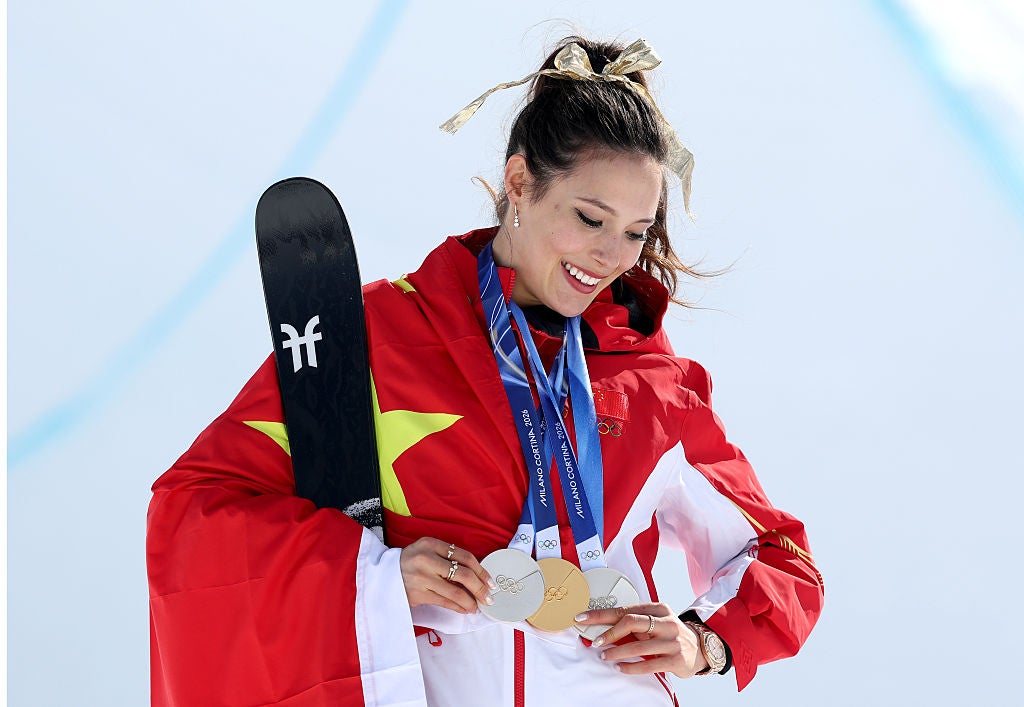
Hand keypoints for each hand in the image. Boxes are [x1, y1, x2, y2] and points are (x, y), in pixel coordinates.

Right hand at [400, 538, 496, 613]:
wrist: (382, 574)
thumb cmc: (411, 562)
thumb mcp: (426, 550)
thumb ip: (447, 557)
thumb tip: (476, 574)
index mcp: (431, 544)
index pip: (464, 556)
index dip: (481, 570)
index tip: (490, 580)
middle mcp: (427, 559)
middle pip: (463, 574)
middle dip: (480, 587)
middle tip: (488, 596)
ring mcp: (421, 578)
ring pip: (455, 591)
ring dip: (470, 601)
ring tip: (477, 606)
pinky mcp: (417, 594)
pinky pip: (444, 602)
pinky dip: (458, 607)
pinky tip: (465, 609)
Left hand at [575, 602, 708, 678]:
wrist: (698, 649)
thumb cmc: (667, 634)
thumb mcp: (653, 624)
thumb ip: (632, 624)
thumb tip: (599, 629)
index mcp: (658, 608)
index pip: (624, 609)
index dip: (601, 614)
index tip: (582, 618)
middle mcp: (667, 622)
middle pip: (631, 622)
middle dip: (609, 633)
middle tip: (596, 642)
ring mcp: (673, 641)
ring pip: (638, 646)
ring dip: (617, 652)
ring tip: (604, 656)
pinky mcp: (676, 659)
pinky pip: (648, 664)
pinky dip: (631, 667)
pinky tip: (620, 668)